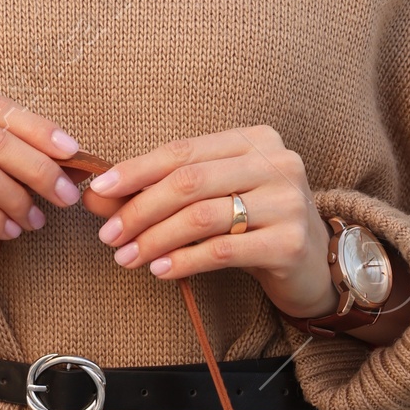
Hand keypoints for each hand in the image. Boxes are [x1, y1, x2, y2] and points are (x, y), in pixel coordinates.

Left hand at [81, 125, 338, 321]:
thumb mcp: (211, 198)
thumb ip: (158, 192)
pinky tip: (160, 270)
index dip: (136, 170)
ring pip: (202, 217)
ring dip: (155, 240)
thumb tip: (96, 196)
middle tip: (109, 235)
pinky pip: (222, 251)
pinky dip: (184, 261)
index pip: (183, 150)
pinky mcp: (291, 242)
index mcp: (255, 139)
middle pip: (190, 182)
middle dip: (140, 209)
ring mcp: (288, 201)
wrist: (313, 264)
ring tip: (127, 257)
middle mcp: (276, 162)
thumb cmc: (252, 224)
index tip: (99, 190)